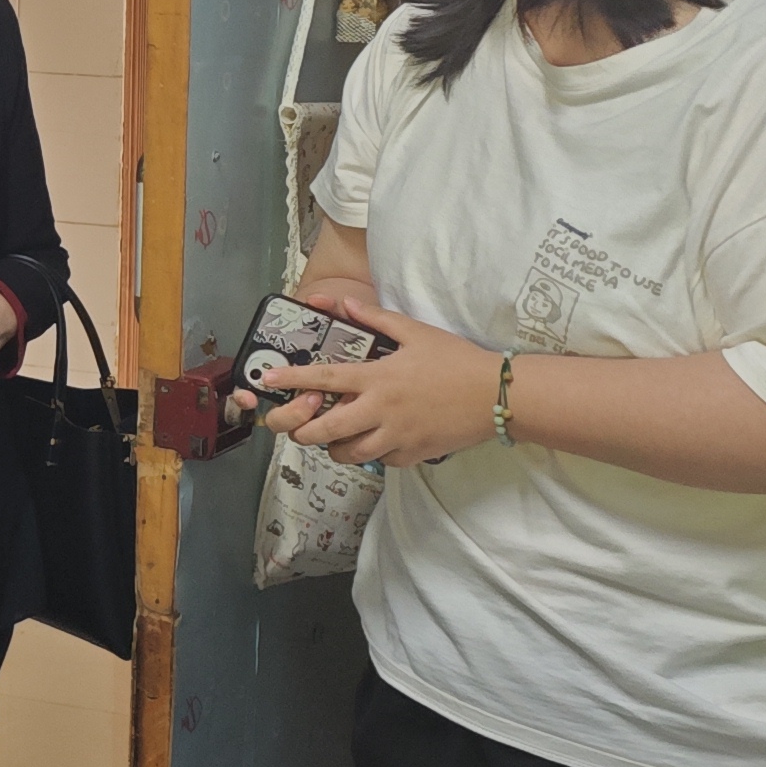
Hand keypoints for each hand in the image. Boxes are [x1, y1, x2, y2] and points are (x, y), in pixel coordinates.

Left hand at [261, 300, 506, 467]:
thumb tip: (344, 304)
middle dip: (302, 430)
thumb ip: (376, 319)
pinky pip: (381, 462)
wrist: (498, 396)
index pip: (323, 379)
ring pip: (349, 454)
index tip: (267, 379)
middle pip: (324, 431)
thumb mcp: (416, 332)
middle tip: (300, 423)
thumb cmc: (457, 360)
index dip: (290, 380)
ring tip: (335, 434)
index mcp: (378, 378)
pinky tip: (375, 440)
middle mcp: (381, 411)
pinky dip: (372, 454)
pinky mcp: (414, 454)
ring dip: (334, 447)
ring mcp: (397, 437)